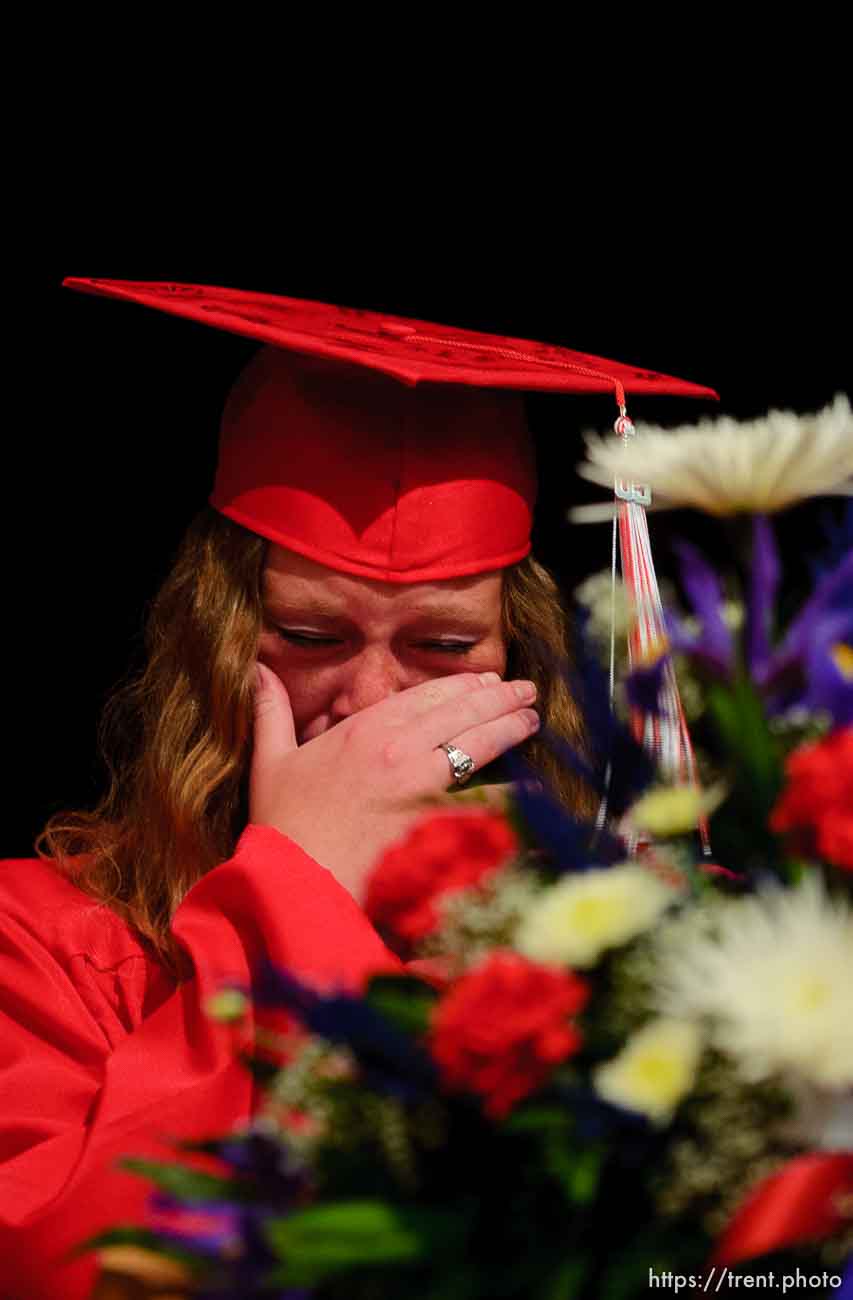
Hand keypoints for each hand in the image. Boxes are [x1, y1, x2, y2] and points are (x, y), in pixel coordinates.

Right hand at [249, 665, 538, 901]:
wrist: (297, 882)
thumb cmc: (283, 827)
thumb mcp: (270, 761)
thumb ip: (270, 712)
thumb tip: (256, 669)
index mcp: (362, 730)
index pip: (424, 696)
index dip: (459, 686)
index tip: (483, 681)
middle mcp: (396, 750)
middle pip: (459, 714)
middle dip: (498, 698)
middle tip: (524, 691)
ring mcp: (419, 786)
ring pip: (476, 745)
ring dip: (509, 728)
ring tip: (531, 718)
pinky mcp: (436, 822)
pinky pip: (484, 800)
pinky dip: (510, 791)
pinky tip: (531, 782)